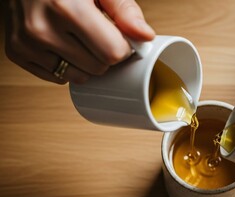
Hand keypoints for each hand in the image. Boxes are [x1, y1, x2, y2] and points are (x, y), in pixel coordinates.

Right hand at [3, 0, 154, 83]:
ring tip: (78, 37)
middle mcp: (42, 28)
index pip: (113, 53)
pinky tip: (62, 43)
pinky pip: (56, 77)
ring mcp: (26, 43)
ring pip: (78, 77)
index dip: (122, 45)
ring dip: (86, 63)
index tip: (118, 34)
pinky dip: (65, 65)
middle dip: (105, 54)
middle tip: (96, 32)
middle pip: (98, 68)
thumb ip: (125, 10)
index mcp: (67, 8)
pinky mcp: (16, 52)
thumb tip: (145, 36)